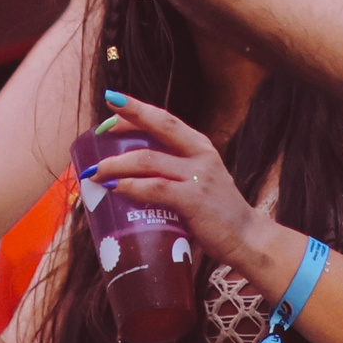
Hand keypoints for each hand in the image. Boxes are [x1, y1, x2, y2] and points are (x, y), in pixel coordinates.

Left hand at [80, 93, 289, 281]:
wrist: (247, 238)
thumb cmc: (216, 212)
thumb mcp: (197, 180)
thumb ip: (172, 171)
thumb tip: (128, 172)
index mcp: (199, 146)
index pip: (165, 119)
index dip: (136, 110)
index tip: (112, 105)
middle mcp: (200, 154)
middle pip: (158, 126)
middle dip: (126, 120)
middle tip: (98, 128)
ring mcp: (198, 176)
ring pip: (148, 160)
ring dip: (116, 165)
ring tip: (96, 172)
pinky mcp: (194, 200)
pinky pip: (155, 189)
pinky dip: (130, 188)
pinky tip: (114, 189)